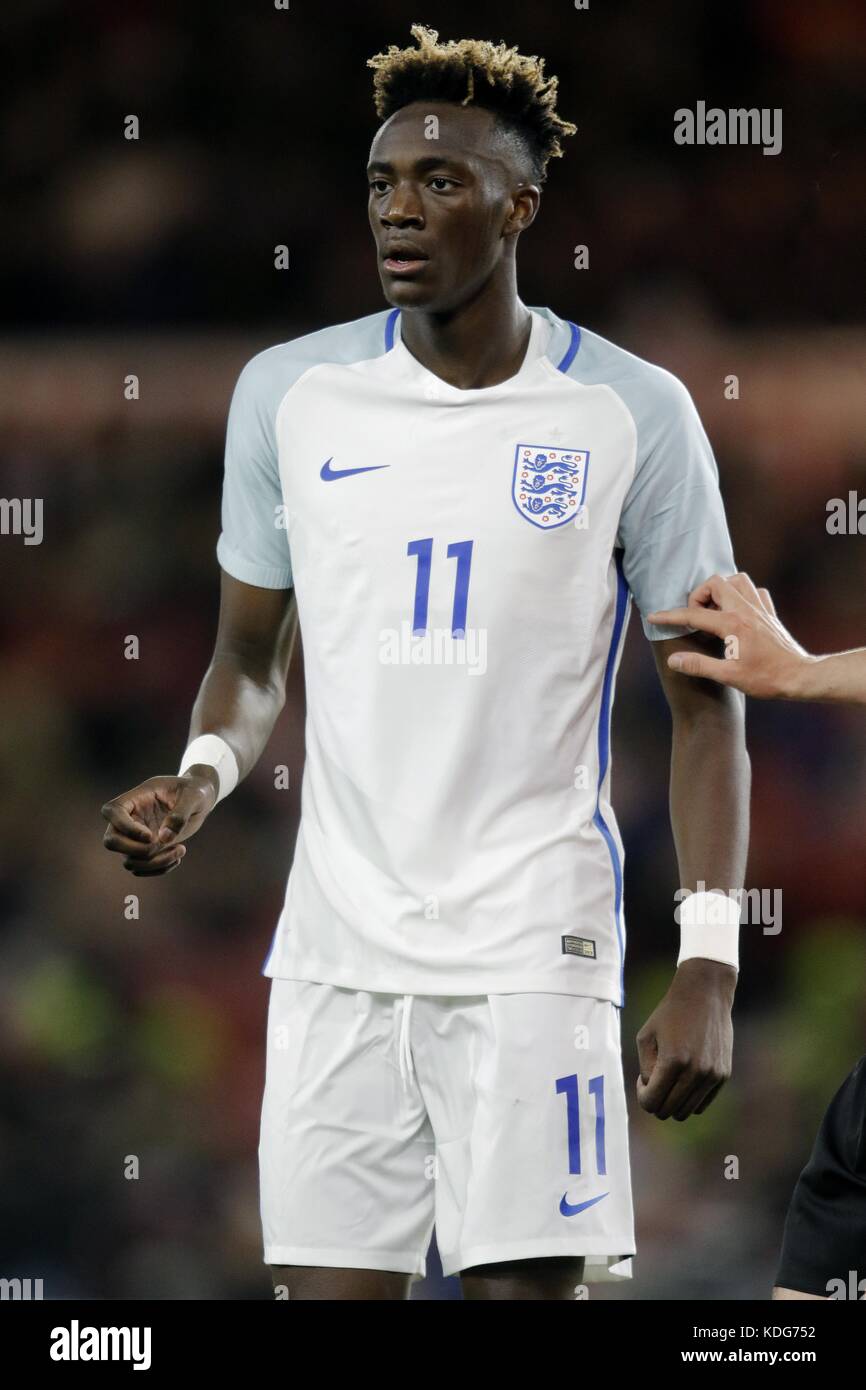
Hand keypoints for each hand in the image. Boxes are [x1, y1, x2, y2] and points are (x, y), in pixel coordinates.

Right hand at [101, 770, 217, 875]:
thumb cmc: (195, 791)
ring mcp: (137, 836)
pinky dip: (159, 869)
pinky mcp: (146, 849)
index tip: (150, 835)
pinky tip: (178, 855)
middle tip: (161, 844)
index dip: (125, 827)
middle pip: (111, 841)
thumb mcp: (194, 795)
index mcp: (137, 798)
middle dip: (136, 850)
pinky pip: (141, 868)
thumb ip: (180, 814)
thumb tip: (164, 839)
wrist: (200, 799)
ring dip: (154, 863)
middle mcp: (132, 818)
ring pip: (128, 860)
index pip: (112, 811)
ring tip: (181, 850)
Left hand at [636, 958, 735, 1119]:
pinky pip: (702, 1103)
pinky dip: (689, 1098)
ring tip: (669, 1079)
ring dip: (673, 1101)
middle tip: (654, 1080)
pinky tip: (683, 1078)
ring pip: (687, 1111)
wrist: (705, 993)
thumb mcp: (646, 1037)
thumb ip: (645, 1069)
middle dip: (656, 1101)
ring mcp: (712, 1075)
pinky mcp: (723, 1074)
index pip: (652, 1102)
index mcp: (673, 1061)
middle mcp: (695, 1072)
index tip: (643, 1080)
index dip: (643, 1096)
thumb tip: (653, 1094)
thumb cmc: (669, 1013)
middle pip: (669, 1111)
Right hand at [648, 573, 811, 698]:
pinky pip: (754, 591)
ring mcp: (760, 608)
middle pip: (716, 583)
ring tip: (714, 610)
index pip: (693, 614)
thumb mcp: (728, 676)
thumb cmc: (766, 678)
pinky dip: (742, 594)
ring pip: (737, 580)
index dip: (670, 616)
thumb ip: (698, 665)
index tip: (653, 617)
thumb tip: (673, 660)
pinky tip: (738, 611)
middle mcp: (746, 609)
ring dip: (721, 589)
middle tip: (696, 617)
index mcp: (732, 624)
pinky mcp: (770, 613)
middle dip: (699, 595)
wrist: (799, 676)